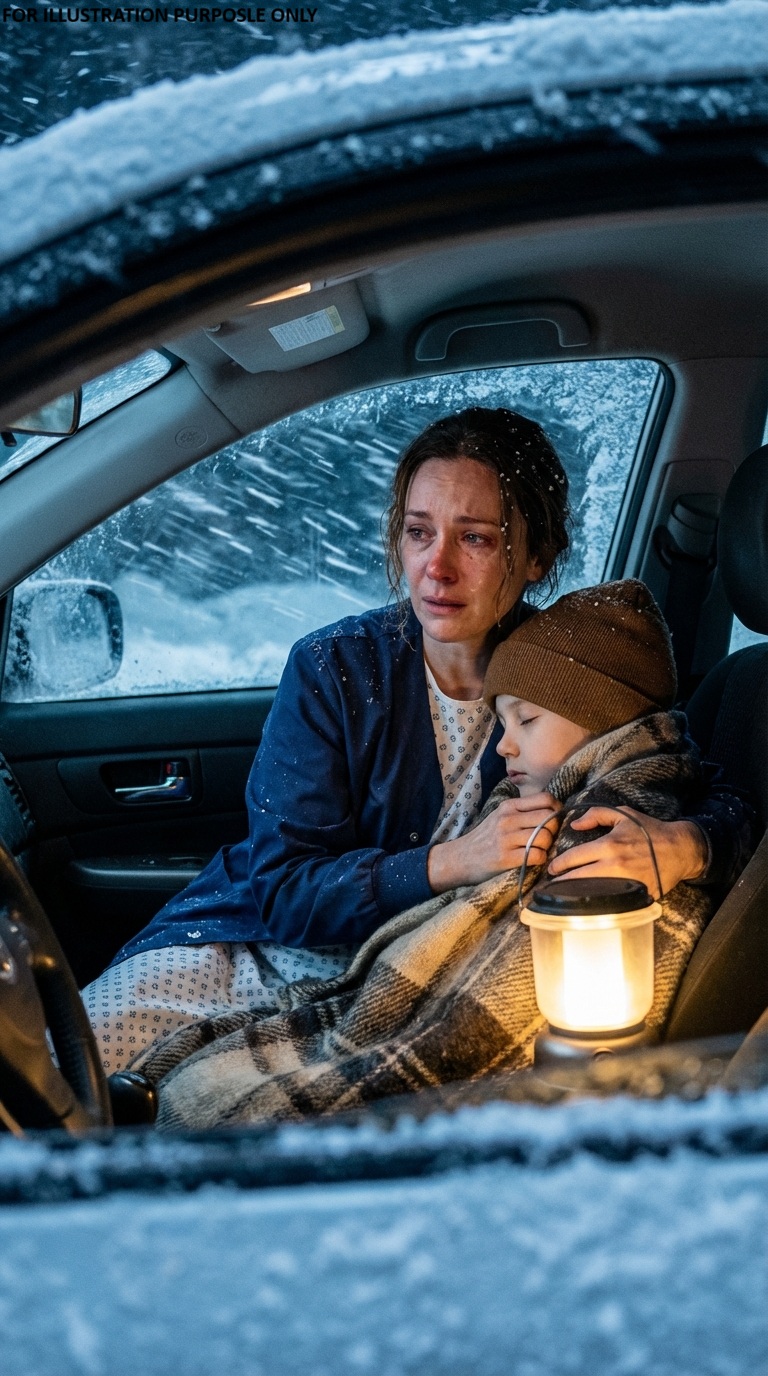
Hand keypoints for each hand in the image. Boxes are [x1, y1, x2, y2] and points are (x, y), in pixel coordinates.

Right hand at [428, 791, 559, 891]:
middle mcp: (508, 819)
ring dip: (547, 846)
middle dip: (554, 830)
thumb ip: (522, 811)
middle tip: (548, 839)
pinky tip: (534, 860)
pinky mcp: (505, 857)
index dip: (557, 810)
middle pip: (549, 819)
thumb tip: (552, 811)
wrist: (459, 858)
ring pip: (545, 837)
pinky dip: (541, 859)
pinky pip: (537, 855)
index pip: (546, 799)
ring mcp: (506, 838)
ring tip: (539, 850)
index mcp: (509, 806)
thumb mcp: (499, 816)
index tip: (554, 821)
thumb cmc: (485, 838)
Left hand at [546, 807, 708, 897]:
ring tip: (565, 895)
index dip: (559, 865)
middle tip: (551, 885)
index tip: (551, 869)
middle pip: (578, 878)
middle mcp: (614, 865)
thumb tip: (575, 824)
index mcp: (608, 845)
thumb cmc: (649, 831)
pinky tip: (589, 903)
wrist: (679, 849)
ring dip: (576, 894)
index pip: (574, 858)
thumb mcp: (623, 814)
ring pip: (592, 892)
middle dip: (561, 883)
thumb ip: (596, 815)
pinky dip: (598, 902)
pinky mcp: (636, 895)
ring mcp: (625, 883)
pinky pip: (612, 901)